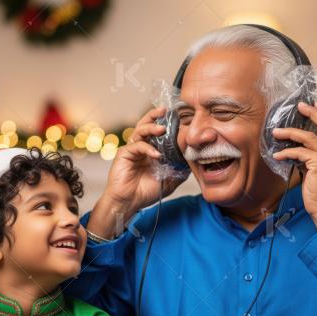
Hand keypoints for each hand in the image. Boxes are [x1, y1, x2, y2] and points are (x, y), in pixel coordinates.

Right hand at [88, 107, 184, 237]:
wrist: (128, 203)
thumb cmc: (145, 193)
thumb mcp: (168, 181)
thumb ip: (179, 171)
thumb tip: (192, 161)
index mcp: (151, 151)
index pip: (158, 133)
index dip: (167, 125)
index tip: (179, 120)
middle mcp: (141, 147)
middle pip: (147, 125)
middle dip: (155, 116)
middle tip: (166, 111)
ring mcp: (132, 150)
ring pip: (140, 130)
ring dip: (152, 127)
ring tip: (162, 128)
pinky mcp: (124, 154)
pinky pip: (137, 145)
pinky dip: (148, 148)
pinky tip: (156, 155)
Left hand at [272, 102, 316, 229]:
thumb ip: (312, 160)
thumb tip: (297, 151)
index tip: (315, 105)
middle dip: (313, 112)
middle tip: (300, 105)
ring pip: (308, 137)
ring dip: (290, 132)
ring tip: (276, 132)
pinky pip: (299, 152)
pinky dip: (286, 152)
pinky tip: (277, 155)